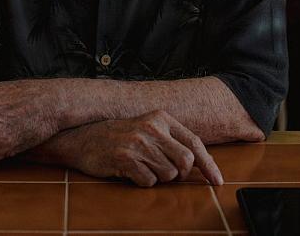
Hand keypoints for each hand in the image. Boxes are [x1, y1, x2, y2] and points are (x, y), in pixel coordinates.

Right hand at [64, 110, 222, 186]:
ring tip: (141, 166)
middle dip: (179, 173)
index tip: (217, 181)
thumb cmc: (119, 136)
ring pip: (168, 175)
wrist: (81, 138)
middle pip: (185, 162)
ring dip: (158, 177)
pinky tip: (131, 171)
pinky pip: (149, 182)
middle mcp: (152, 128)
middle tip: (164, 171)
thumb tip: (199, 164)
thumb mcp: (147, 129)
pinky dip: (143, 182)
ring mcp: (138, 143)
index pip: (194, 143)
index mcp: (160, 118)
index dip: (209, 164)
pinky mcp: (125, 159)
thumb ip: (171, 140)